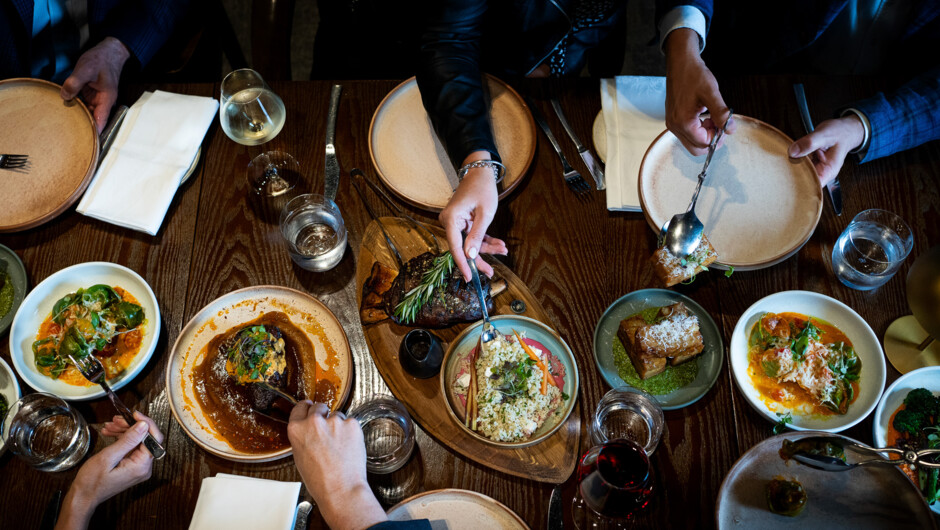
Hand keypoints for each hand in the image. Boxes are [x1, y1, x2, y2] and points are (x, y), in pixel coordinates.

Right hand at [56, 412, 162, 529]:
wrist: (83, 497)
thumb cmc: (91, 482)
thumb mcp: (108, 457)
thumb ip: (128, 440)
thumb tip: (143, 425)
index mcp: (141, 466)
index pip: (154, 439)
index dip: (146, 423)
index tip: (134, 414)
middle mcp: (144, 467)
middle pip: (145, 438)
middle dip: (131, 426)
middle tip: (116, 419)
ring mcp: (138, 467)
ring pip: (137, 441)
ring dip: (124, 431)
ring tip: (110, 426)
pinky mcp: (132, 466)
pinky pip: (131, 448)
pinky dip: (122, 439)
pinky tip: (111, 433)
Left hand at [60, 37, 130, 132]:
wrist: (109, 52)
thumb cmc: (101, 60)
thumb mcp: (85, 69)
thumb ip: (74, 83)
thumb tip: (64, 96)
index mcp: (106, 99)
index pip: (101, 121)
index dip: (95, 134)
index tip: (88, 145)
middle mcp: (102, 102)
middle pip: (93, 120)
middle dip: (84, 128)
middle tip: (71, 139)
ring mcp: (96, 99)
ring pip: (87, 113)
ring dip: (78, 118)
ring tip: (65, 128)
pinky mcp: (91, 95)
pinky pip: (82, 105)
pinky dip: (75, 108)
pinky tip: (65, 111)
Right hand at [287, 401, 386, 529]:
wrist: (340, 489)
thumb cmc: (320, 480)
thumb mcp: (300, 457)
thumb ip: (303, 438)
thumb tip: (309, 431)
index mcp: (297, 429)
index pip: (300, 407)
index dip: (306, 408)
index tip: (310, 407)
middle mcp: (314, 422)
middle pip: (319, 407)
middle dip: (324, 416)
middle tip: (329, 431)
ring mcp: (334, 421)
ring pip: (338, 416)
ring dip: (339, 427)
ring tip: (340, 447)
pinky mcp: (352, 424)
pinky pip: (351, 424)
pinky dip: (351, 433)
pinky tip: (348, 447)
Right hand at [441, 152, 509, 280]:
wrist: (480, 172)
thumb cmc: (482, 189)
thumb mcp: (485, 213)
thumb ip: (477, 235)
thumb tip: (470, 255)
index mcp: (450, 219)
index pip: (455, 246)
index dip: (463, 263)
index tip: (470, 277)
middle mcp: (449, 222)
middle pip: (462, 247)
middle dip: (479, 258)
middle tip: (491, 272)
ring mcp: (455, 223)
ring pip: (469, 243)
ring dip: (486, 248)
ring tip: (503, 249)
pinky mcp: (462, 223)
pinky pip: (472, 236)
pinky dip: (485, 241)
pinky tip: (499, 245)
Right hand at [665, 29, 734, 155]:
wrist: (680, 63)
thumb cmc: (694, 75)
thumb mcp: (711, 93)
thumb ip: (721, 114)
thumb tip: (730, 129)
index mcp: (683, 122)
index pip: (703, 143)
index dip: (717, 138)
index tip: (725, 126)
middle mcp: (674, 126)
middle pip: (695, 148)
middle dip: (710, 141)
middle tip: (720, 126)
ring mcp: (672, 123)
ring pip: (691, 142)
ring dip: (704, 135)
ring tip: (713, 119)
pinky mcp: (673, 119)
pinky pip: (686, 134)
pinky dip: (698, 130)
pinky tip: (705, 117)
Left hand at [788, 115, 864, 185]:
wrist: (845, 129)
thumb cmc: (840, 133)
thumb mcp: (825, 135)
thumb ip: (809, 143)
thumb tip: (793, 151)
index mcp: (828, 171)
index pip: (812, 187)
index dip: (798, 185)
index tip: (788, 178)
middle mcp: (821, 172)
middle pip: (802, 181)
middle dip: (791, 176)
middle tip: (783, 167)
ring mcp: (815, 168)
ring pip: (799, 173)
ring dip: (790, 168)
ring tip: (785, 161)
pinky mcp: (810, 162)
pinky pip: (798, 165)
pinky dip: (793, 161)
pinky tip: (789, 156)